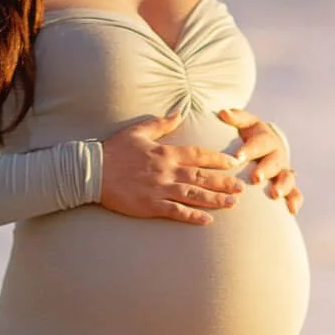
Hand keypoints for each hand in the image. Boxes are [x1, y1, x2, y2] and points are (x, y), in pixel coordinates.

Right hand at [98, 113, 248, 224]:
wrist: (92, 171)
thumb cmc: (114, 150)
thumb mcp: (138, 131)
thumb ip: (161, 124)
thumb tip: (179, 113)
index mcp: (165, 152)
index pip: (198, 155)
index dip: (218, 159)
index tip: (234, 163)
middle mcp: (167, 171)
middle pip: (202, 176)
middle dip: (224, 182)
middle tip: (241, 187)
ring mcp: (160, 189)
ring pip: (194, 194)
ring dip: (214, 199)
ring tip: (232, 204)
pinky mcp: (150, 205)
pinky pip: (176, 211)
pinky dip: (192, 216)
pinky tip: (207, 221)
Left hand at [220, 110, 301, 215]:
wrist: (265, 147)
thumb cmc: (248, 136)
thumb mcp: (244, 124)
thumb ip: (235, 118)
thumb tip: (224, 112)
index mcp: (266, 139)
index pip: (259, 142)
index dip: (249, 149)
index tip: (238, 157)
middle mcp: (277, 154)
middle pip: (274, 161)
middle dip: (266, 169)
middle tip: (256, 178)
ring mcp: (284, 170)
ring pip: (288, 178)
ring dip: (283, 186)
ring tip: (275, 195)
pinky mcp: (288, 185)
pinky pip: (295, 193)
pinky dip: (295, 201)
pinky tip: (291, 211)